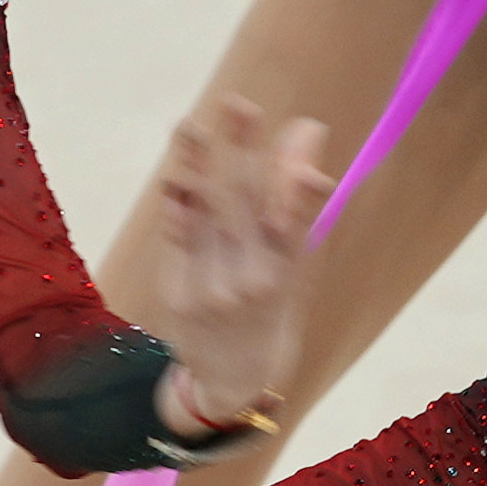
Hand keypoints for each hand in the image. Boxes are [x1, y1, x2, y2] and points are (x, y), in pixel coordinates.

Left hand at [137, 95, 338, 444]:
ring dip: (199, 167)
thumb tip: (311, 146)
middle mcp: (253, 282)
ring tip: (192, 125)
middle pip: (247, 205)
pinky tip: (175, 176)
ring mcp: (213, 290)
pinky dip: (176, 209)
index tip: (306, 128)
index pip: (295, 213)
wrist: (234, 382)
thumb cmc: (271, 314)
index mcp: (288, 275)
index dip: (298, 173)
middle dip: (244, 152)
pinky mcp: (179, 295)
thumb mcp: (295, 270)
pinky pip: (177, 244)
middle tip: (238, 103)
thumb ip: (299, 209)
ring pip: (206, 219)